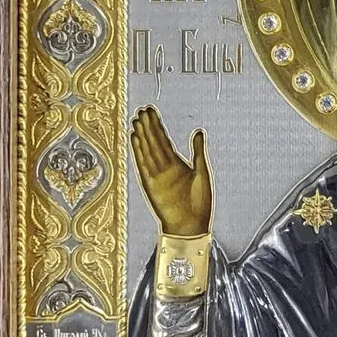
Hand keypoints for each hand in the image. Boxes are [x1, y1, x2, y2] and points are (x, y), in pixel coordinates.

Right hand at [130, 106, 211, 236]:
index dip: (157, 126)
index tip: (151, 113)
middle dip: (148, 127)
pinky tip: (135, 139)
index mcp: (177, 165)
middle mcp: (165, 168)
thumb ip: (197, 151)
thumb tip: (198, 131)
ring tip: (137, 120)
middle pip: (154, 143)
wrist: (192, 226)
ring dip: (142, 136)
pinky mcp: (150, 185)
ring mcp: (157, 176)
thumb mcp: (201, 172)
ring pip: (148, 150)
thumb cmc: (199, 203)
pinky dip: (139, 152)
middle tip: (142, 110)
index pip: (164, 140)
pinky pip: (143, 165)